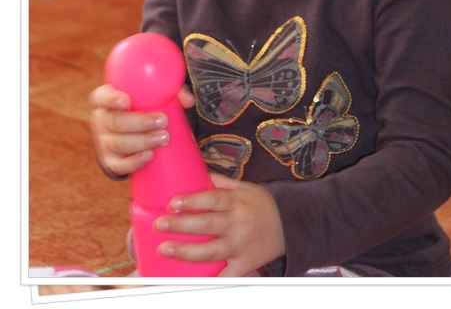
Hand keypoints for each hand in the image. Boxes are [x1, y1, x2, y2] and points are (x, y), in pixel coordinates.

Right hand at [89, 83, 194, 177]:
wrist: (130, 134)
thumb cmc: (141, 108)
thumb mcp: (149, 97)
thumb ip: (169, 93)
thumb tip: (188, 101)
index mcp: (106, 101)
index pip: (101, 97)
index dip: (111, 99)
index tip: (127, 101)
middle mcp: (102, 121)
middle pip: (114, 121)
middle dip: (140, 122)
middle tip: (163, 121)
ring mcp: (104, 143)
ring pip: (119, 143)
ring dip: (143, 141)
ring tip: (164, 138)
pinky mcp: (111, 161)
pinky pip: (120, 165)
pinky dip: (134, 162)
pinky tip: (149, 156)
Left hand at [155, 174, 284, 276]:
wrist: (290, 224)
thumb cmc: (261, 204)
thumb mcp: (243, 187)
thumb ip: (219, 182)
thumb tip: (193, 172)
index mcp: (237, 202)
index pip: (213, 199)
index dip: (192, 200)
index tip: (173, 202)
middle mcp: (238, 224)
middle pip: (207, 225)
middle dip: (181, 225)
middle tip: (160, 224)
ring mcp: (240, 246)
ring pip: (211, 251)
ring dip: (186, 251)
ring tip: (165, 248)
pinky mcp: (244, 265)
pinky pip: (225, 275)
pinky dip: (209, 279)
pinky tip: (189, 279)